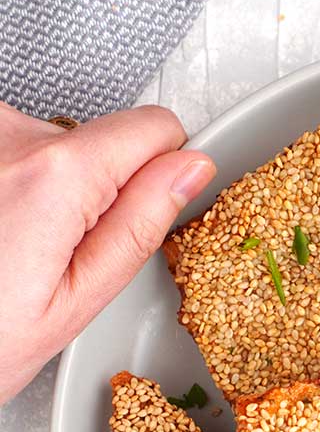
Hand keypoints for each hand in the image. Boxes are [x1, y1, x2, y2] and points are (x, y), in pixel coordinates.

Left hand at [0, 100, 215, 403]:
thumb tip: (189, 168)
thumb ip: (140, 223)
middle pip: (93, 140)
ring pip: (43, 148)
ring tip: (0, 253)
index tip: (129, 218)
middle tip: (43, 259)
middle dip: (84, 193)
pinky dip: (0, 190)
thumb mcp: (73, 303)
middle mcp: (5, 135)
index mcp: (54, 175)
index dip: (158, 176)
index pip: (155, 127)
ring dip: (31, 193)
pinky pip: (4, 154)